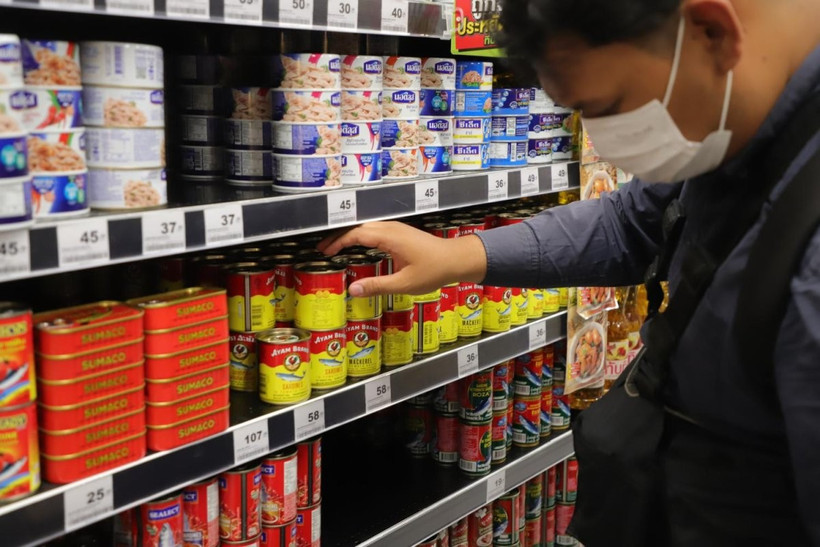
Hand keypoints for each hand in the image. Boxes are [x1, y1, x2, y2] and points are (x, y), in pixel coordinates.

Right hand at [318, 221, 486, 296]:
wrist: (456, 259)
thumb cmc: (433, 271)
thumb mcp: (404, 283)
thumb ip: (377, 286)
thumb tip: (352, 290)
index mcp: (389, 237)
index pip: (356, 234)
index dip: (338, 242)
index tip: (325, 252)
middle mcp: (391, 228)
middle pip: (358, 228)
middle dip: (339, 237)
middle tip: (324, 249)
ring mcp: (397, 228)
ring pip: (367, 227)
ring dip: (350, 236)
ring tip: (336, 248)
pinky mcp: (401, 232)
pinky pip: (375, 230)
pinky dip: (362, 236)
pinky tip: (358, 247)